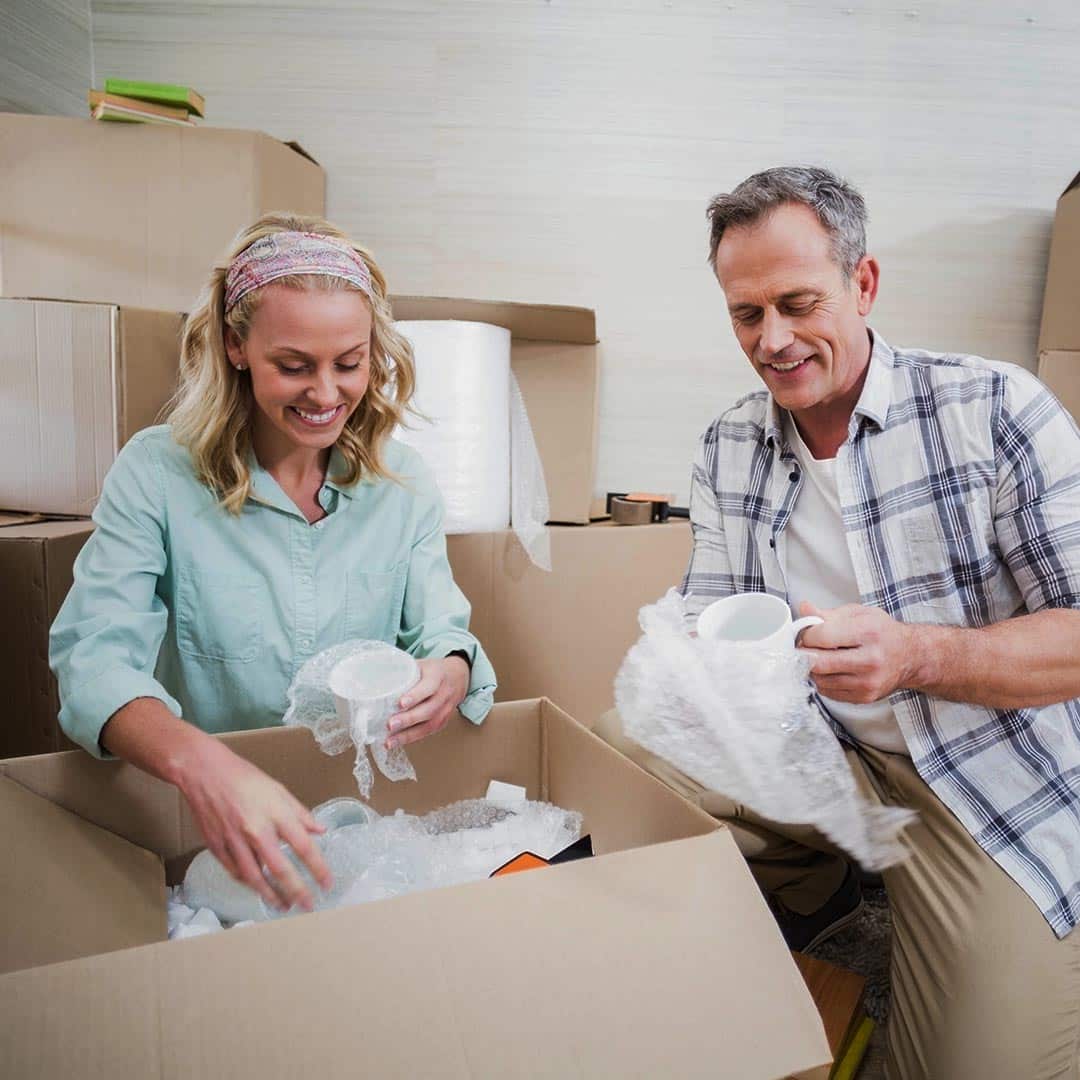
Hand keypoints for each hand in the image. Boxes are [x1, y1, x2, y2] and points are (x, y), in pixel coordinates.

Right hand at [172, 735, 330, 911]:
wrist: (205, 772)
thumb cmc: (244, 778)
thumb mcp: (278, 790)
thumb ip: (300, 813)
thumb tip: (320, 830)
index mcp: (276, 813)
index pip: (304, 846)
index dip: (318, 868)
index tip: (327, 883)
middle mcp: (256, 830)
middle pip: (280, 869)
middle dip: (296, 891)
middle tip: (308, 906)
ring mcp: (234, 841)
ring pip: (255, 877)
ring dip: (271, 895)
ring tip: (283, 906)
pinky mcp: (216, 847)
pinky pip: (235, 872)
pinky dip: (248, 883)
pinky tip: (258, 888)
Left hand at [385, 655, 469, 748]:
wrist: (458, 676)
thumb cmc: (434, 671)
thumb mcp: (422, 664)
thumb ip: (403, 670)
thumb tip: (375, 676)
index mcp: (438, 676)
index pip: (429, 687)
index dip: (416, 695)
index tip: (400, 703)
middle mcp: (444, 694)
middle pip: (428, 709)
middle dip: (408, 719)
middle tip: (390, 724)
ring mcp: (446, 709)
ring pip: (429, 725)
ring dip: (408, 735)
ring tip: (390, 741)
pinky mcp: (443, 721)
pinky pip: (429, 732)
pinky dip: (412, 738)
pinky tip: (398, 741)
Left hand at [797, 600, 916, 703]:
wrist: (910, 657)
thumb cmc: (883, 633)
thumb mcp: (858, 614)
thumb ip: (828, 614)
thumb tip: (805, 609)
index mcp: (868, 633)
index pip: (822, 637)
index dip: (807, 635)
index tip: (807, 633)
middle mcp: (870, 660)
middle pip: (818, 662)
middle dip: (804, 653)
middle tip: (805, 647)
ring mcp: (867, 682)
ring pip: (820, 679)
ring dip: (812, 668)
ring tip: (821, 656)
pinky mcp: (864, 697)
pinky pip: (828, 692)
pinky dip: (823, 680)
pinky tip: (831, 669)